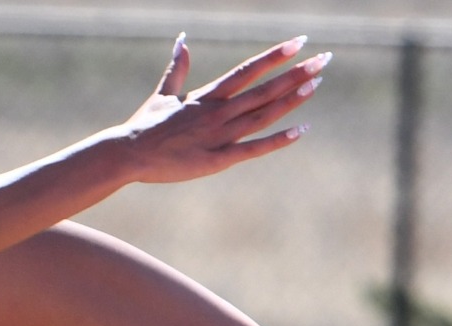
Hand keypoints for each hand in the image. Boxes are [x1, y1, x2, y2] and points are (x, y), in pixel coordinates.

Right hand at [119, 36, 330, 183]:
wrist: (127, 154)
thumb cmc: (144, 125)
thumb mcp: (163, 94)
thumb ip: (178, 68)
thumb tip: (182, 40)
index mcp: (207, 96)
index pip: (247, 70)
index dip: (274, 56)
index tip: (299, 42)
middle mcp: (218, 112)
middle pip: (264, 89)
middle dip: (296, 73)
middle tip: (324, 59)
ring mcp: (219, 135)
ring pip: (263, 115)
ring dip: (291, 100)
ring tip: (317, 84)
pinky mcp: (216, 160)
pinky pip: (253, 149)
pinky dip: (277, 141)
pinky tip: (300, 130)